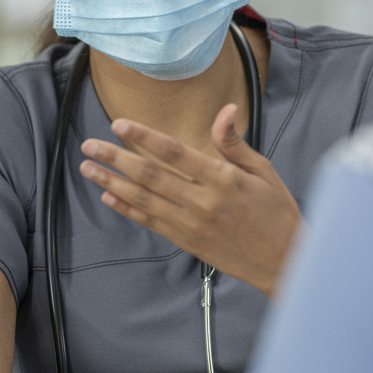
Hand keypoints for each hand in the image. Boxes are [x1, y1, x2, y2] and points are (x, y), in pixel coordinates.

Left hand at [79, 104, 302, 297]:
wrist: (284, 261)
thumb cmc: (277, 212)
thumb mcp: (264, 171)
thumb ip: (235, 144)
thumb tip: (225, 111)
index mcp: (223, 179)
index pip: (175, 152)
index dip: (145, 137)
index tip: (119, 124)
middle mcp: (203, 201)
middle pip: (151, 175)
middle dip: (116, 158)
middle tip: (90, 144)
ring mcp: (192, 224)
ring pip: (144, 199)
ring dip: (113, 182)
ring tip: (88, 168)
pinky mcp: (188, 241)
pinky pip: (151, 222)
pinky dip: (127, 209)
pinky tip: (109, 195)